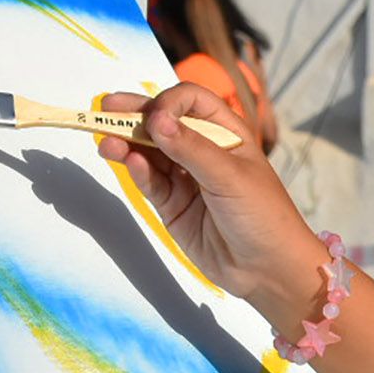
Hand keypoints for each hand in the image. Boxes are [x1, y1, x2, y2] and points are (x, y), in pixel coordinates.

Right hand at [97, 86, 325, 325]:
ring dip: (127, 144)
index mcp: (226, 134)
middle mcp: (203, 151)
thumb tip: (156, 119)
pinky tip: (127, 161)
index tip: (156, 118)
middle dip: (135, 115)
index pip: (190, 102)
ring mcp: (186, 179)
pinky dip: (137, 171)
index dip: (169, 103)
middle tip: (106, 109)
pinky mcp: (173, 206)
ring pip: (150, 153)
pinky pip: (150, 183)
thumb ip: (191, 149)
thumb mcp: (230, 177)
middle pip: (163, 123)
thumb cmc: (263, 216)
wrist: (268, 270)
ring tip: (106, 141)